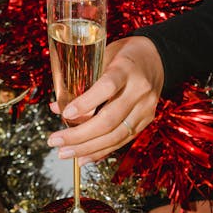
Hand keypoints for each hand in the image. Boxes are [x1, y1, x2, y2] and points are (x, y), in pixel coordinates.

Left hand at [47, 35, 163, 163]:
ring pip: (116, 135)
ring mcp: (146, 108)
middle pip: (110, 119)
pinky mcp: (147, 120)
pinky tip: (84, 157)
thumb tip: (56, 107)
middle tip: (56, 141)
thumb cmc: (124, 54)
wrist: (157, 58)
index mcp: (127, 69)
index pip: (107, 87)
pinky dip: (102, 151)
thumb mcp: (103, 55)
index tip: (66, 113)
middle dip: (80, 135)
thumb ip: (82, 79)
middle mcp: (139, 90)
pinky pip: (123, 140)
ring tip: (65, 153)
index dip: (86, 102)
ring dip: (88, 148)